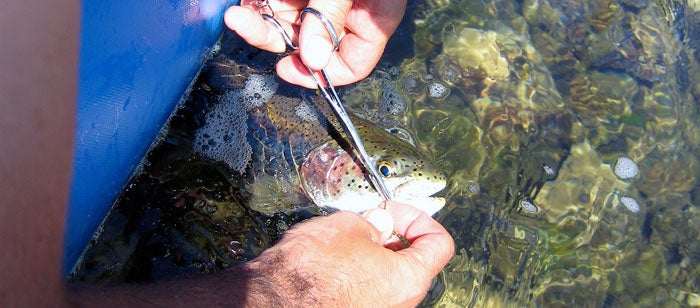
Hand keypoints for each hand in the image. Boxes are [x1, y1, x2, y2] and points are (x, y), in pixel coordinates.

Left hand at [224, 0, 406, 87]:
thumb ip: (331, 14)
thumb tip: (312, 59)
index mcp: (373, 17)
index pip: (352, 64)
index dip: (321, 74)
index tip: (288, 68)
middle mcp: (348, 13)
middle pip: (310, 45)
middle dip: (274, 38)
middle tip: (246, 25)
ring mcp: (322, 0)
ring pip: (287, 23)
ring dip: (259, 21)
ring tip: (237, 13)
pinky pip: (278, 3)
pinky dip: (260, 3)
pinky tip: (246, 1)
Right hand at [244, 201, 454, 305]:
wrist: (272, 300)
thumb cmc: (310, 267)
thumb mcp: (348, 225)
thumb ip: (375, 223)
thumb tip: (379, 225)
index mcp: (408, 279)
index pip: (440, 244)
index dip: (418, 218)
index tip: (392, 211)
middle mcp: (400, 303)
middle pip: (413, 261)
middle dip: (392, 235)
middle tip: (366, 220)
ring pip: (387, 276)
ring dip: (372, 253)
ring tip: (344, 238)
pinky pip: (366, 290)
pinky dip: (356, 271)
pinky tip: (332, 259)